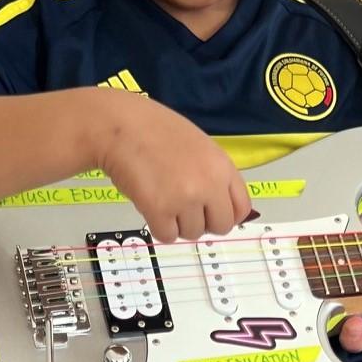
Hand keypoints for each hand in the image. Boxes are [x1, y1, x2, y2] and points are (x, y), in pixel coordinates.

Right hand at [95, 92, 251, 243]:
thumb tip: (220, 207)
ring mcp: (185, 199)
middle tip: (184, 209)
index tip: (212, 214)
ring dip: (178, 223)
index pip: (241, 209)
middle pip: (220, 227)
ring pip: (192, 233)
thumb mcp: (200, 146)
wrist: (120, 125)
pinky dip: (158, 226)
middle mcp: (209, 184)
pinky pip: (167, 236)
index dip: (226, 215)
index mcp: (222, 167)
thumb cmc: (155, 131)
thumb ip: (214, 175)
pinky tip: (151, 205)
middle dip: (203, 222)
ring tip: (163, 198)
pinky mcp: (159, 210)